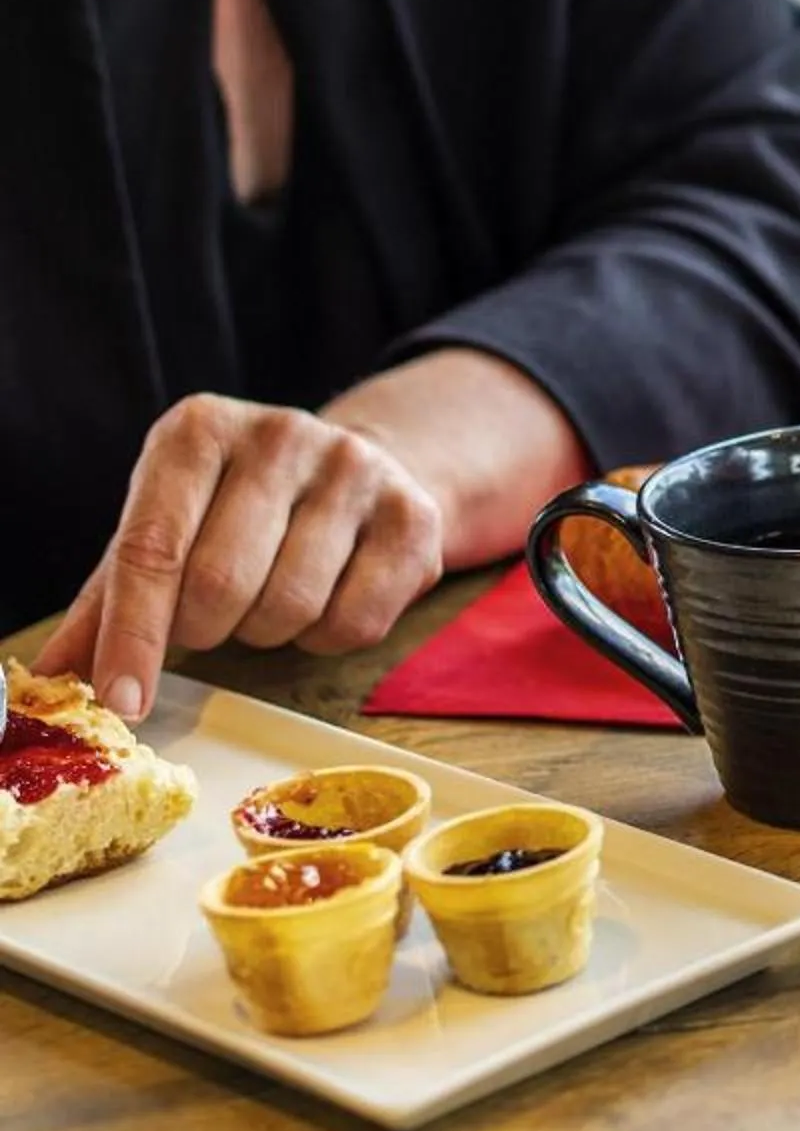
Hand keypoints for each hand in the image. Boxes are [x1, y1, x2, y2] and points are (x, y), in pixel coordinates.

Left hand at [31, 395, 447, 719]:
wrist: (354, 469)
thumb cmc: (236, 510)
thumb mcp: (164, 529)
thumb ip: (108, 600)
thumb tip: (53, 677)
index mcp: (198, 429)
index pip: (152, 548)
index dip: (133, 635)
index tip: (121, 701)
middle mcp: (280, 434)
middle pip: (220, 584)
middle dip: (203, 630)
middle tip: (208, 622)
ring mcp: (356, 468)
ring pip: (290, 607)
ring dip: (266, 632)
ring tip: (269, 597)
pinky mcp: (415, 514)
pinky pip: (355, 623)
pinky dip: (325, 638)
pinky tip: (323, 599)